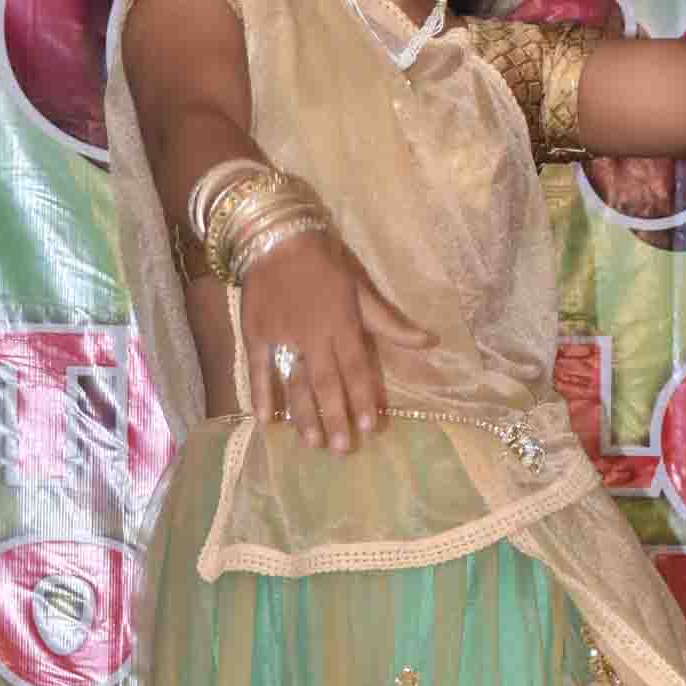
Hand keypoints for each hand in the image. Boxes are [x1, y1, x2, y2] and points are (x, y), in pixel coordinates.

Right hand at [237, 228, 429, 453]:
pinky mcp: (254, 335)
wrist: (276, 236)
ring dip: (304, 414)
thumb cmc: (325, 262)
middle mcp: (313, 335)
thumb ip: (390, 322)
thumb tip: (430, 341)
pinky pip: (258, 370)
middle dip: (336, 417)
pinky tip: (266, 421)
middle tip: (342, 449)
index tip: (371, 427)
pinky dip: (261, 395)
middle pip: (326, 382)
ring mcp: (281, 337)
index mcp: (341, 323)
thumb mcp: (361, 287)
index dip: (363, 398)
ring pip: (294, 382)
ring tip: (312, 443)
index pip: (355, 368)